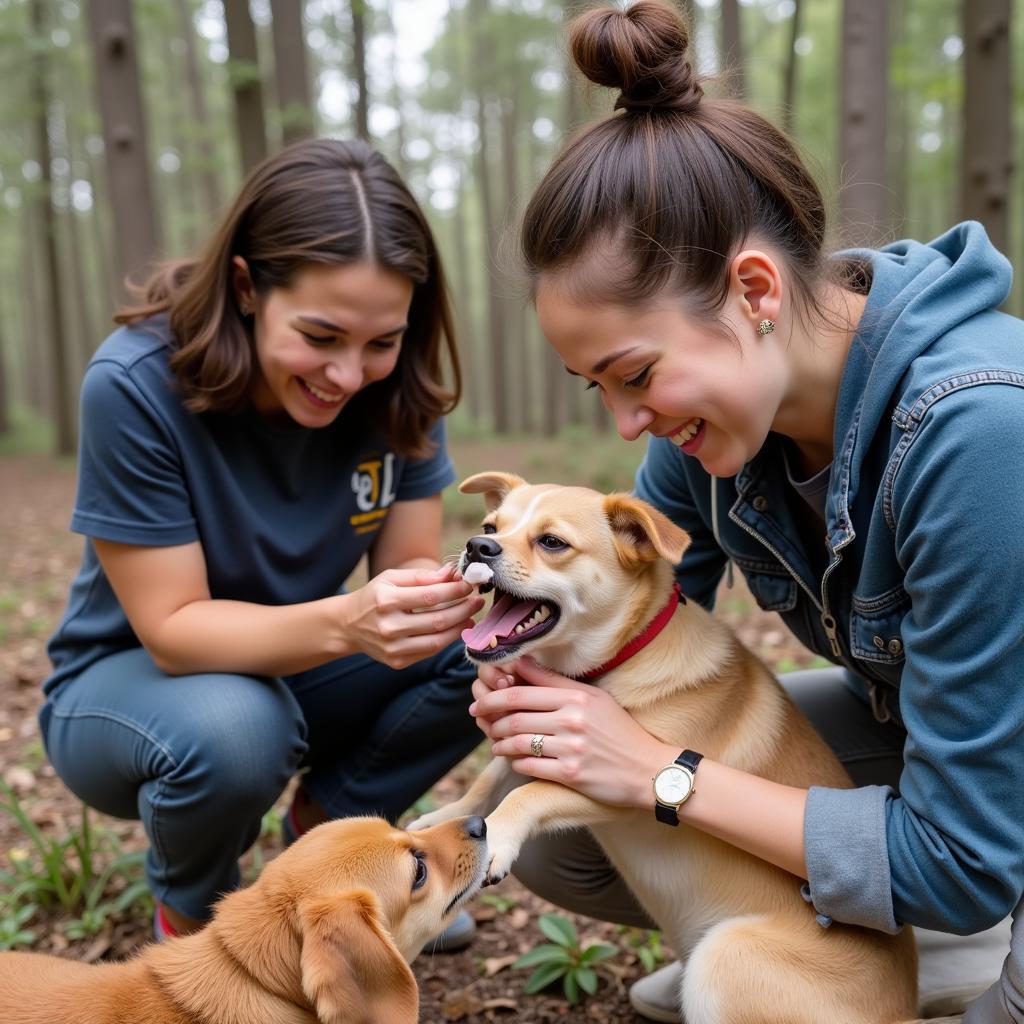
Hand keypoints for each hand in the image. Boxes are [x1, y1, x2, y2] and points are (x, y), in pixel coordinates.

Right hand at [341, 565, 483, 669]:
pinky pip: (429, 652)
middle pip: (438, 620)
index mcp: (386, 601)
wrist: (347, 625)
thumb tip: (451, 573)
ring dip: (460, 628)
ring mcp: (393, 648)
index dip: (455, 590)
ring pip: (437, 641)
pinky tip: (457, 629)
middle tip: (477, 601)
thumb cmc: (373, 597)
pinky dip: (447, 640)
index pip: (431, 596)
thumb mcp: (390, 578)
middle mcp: (388, 626)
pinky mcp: (397, 662)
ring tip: (471, 616)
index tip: (470, 584)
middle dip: (464, 609)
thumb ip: (421, 576)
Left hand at [468, 657, 674, 807]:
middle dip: (491, 717)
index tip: (481, 699)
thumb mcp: (594, 698)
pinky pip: (530, 765)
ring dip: (500, 742)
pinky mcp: (571, 773)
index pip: (522, 690)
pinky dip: (516, 761)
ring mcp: (571, 747)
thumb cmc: (619, 731)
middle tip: (480, 718)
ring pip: (518, 741)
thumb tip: (521, 665)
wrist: (649, 769)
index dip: (494, 694)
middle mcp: (572, 719)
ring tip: (496, 742)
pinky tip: (514, 759)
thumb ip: (557, 684)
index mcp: (576, 696)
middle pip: (515, 715)